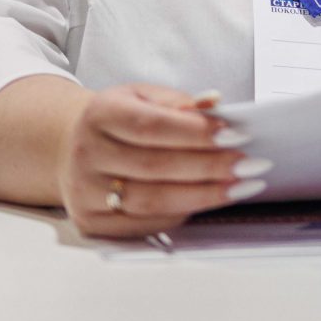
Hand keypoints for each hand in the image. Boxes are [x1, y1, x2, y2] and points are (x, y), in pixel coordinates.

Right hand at [58, 83, 265, 237]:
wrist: (71, 148)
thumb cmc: (117, 121)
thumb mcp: (143, 97)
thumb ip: (180, 102)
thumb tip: (215, 104)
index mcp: (100, 114)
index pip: (151, 126)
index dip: (196, 133)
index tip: (235, 135)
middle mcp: (86, 153)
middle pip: (155, 166)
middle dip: (209, 167)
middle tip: (249, 165)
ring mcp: (85, 191)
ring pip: (152, 200)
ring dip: (202, 196)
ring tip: (240, 187)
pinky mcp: (92, 221)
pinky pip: (144, 223)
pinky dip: (181, 213)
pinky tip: (207, 202)